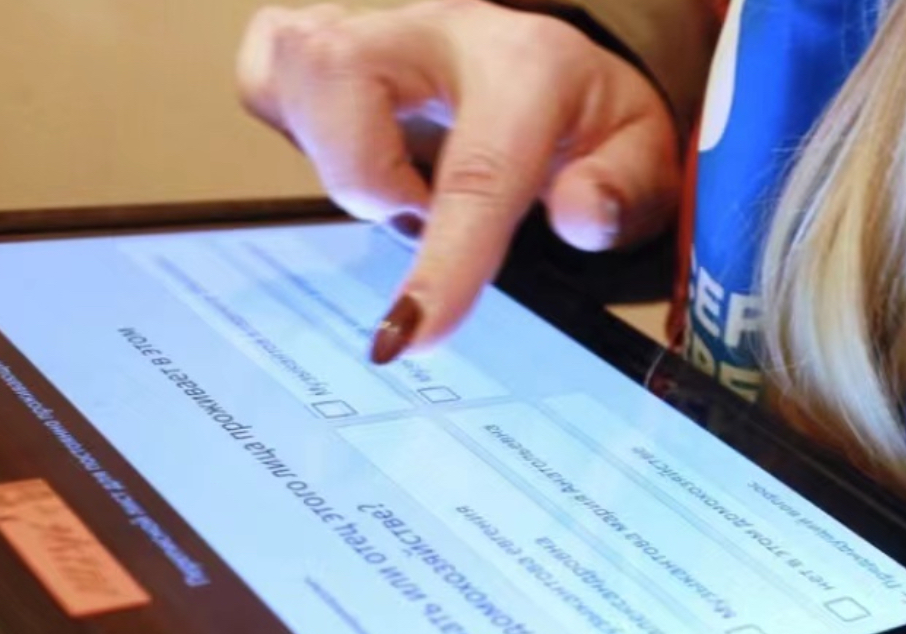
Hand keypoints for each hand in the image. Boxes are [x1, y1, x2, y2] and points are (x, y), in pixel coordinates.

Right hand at [237, 0, 680, 360]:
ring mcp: (374, 29)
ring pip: (290, 73)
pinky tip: (353, 152)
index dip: (443, 260)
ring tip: (400, 185)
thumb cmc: (589, 119)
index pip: (477, 170)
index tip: (413, 333)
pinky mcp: (325, 44)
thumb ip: (621, 192)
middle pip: (340, 77)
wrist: (558, 67)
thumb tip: (581, 218)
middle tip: (421, 213)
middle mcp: (438, 30)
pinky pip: (266, 74)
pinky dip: (296, 131)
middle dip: (368, 181)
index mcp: (525, 65)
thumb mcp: (639, 156)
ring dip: (336, 159)